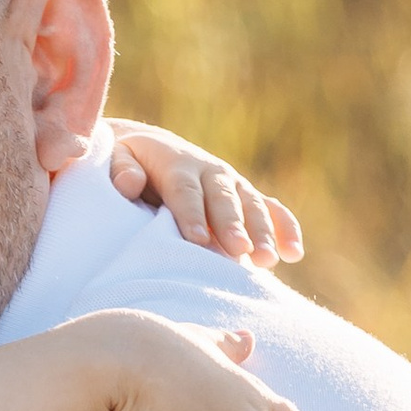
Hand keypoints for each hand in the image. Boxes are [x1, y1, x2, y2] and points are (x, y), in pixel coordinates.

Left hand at [109, 121, 302, 265]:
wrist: (152, 149)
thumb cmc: (129, 163)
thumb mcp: (116, 158)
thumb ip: (121, 170)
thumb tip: (129, 184)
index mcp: (177, 163)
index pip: (185, 190)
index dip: (192, 214)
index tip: (197, 240)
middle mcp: (210, 171)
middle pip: (223, 199)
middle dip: (231, 225)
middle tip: (238, 251)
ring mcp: (233, 184)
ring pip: (251, 206)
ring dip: (261, 233)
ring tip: (266, 260)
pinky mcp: (247, 197)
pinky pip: (272, 210)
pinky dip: (286, 230)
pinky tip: (293, 254)